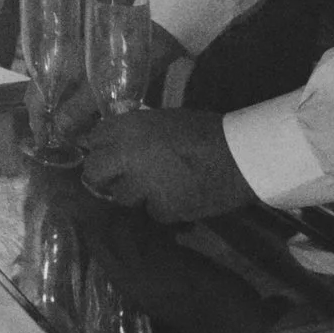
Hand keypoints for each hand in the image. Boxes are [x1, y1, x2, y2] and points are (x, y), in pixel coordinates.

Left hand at [80, 107, 252, 223]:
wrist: (239, 155)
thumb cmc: (206, 130)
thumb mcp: (163, 120)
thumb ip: (136, 132)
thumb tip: (119, 144)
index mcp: (129, 126)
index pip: (94, 138)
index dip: (101, 147)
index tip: (108, 153)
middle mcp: (127, 155)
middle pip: (94, 171)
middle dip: (103, 176)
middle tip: (119, 178)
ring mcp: (142, 185)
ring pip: (121, 197)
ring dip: (135, 194)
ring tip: (158, 187)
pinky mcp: (161, 209)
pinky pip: (151, 212)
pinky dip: (162, 208)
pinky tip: (178, 198)